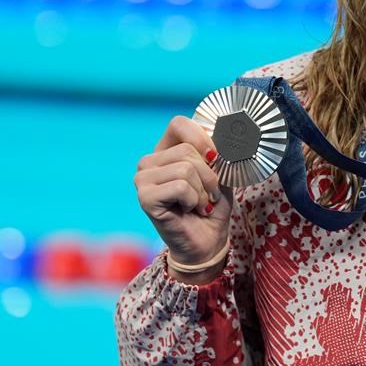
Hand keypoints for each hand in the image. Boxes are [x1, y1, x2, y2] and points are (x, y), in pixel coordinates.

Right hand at [134, 115, 230, 282]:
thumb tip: (222, 135)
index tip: (215, 159)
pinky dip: (194, 200)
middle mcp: (150, 161)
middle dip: (210, 174)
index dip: (202, 138)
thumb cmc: (213, 205)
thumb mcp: (221, 172)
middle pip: (188, 149)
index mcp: (166, 149)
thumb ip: (218, 151)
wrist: (208, 241)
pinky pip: (180, 186)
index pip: (179, 123)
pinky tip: (190, 210)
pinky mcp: (144, 198)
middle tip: (209, 193)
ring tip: (200, 203)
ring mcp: (143, 179)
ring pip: (186, 168)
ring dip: (203, 190)